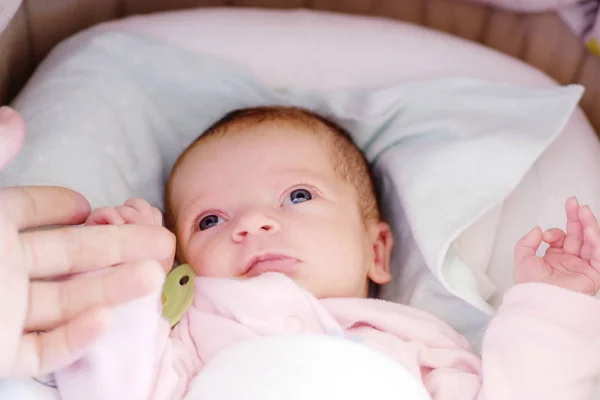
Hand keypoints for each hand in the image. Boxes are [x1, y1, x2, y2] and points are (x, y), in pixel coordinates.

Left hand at [0, 106, 175, 377]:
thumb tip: (14, 116)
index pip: (33, 213)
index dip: (66, 206)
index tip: (96, 205)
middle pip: (70, 257)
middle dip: (118, 247)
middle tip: (162, 240)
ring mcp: (1, 315)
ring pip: (67, 302)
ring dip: (111, 289)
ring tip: (153, 274)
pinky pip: (42, 350)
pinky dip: (75, 339)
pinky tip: (106, 318)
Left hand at [514, 196, 599, 294]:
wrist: (540, 301)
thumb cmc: (530, 286)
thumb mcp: (522, 258)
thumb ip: (527, 241)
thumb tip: (537, 228)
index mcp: (554, 259)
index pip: (561, 238)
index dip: (554, 232)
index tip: (545, 235)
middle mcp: (570, 262)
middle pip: (578, 235)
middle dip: (576, 218)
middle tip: (574, 202)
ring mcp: (582, 267)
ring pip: (591, 242)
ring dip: (588, 224)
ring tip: (584, 210)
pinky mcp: (593, 275)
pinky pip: (598, 255)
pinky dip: (596, 241)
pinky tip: (589, 230)